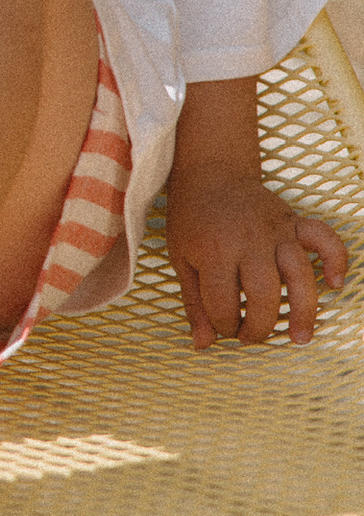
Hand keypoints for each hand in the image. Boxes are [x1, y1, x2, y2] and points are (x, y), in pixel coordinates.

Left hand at [166, 167, 346, 348]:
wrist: (211, 170)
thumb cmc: (192, 217)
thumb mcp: (181, 257)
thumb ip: (194, 302)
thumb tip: (203, 345)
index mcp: (213, 250)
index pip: (223, 303)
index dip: (223, 325)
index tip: (223, 327)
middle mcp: (248, 241)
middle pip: (263, 294)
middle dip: (259, 326)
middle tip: (251, 335)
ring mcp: (275, 230)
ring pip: (298, 275)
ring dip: (302, 311)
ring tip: (299, 338)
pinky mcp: (293, 221)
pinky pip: (323, 238)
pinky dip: (335, 259)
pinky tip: (335, 283)